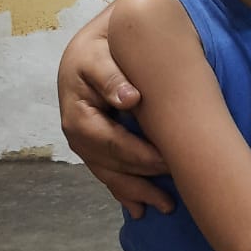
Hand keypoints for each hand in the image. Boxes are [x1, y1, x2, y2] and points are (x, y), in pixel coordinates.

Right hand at [57, 20, 172, 216]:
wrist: (96, 43)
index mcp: (77, 110)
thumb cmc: (102, 46)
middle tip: (173, 189)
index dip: (137, 155)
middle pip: (108, 163)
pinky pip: (107, 171)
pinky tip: (140, 207)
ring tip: (164, 206)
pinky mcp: (94, 144)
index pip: (108, 141)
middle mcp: (76, 130)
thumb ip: (111, 75)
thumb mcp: (101, 53)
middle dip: (139, 180)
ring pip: (108, 173)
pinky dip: (124, 190)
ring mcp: (84, 140)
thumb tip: (129, 100)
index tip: (167, 163)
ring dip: (135, 192)